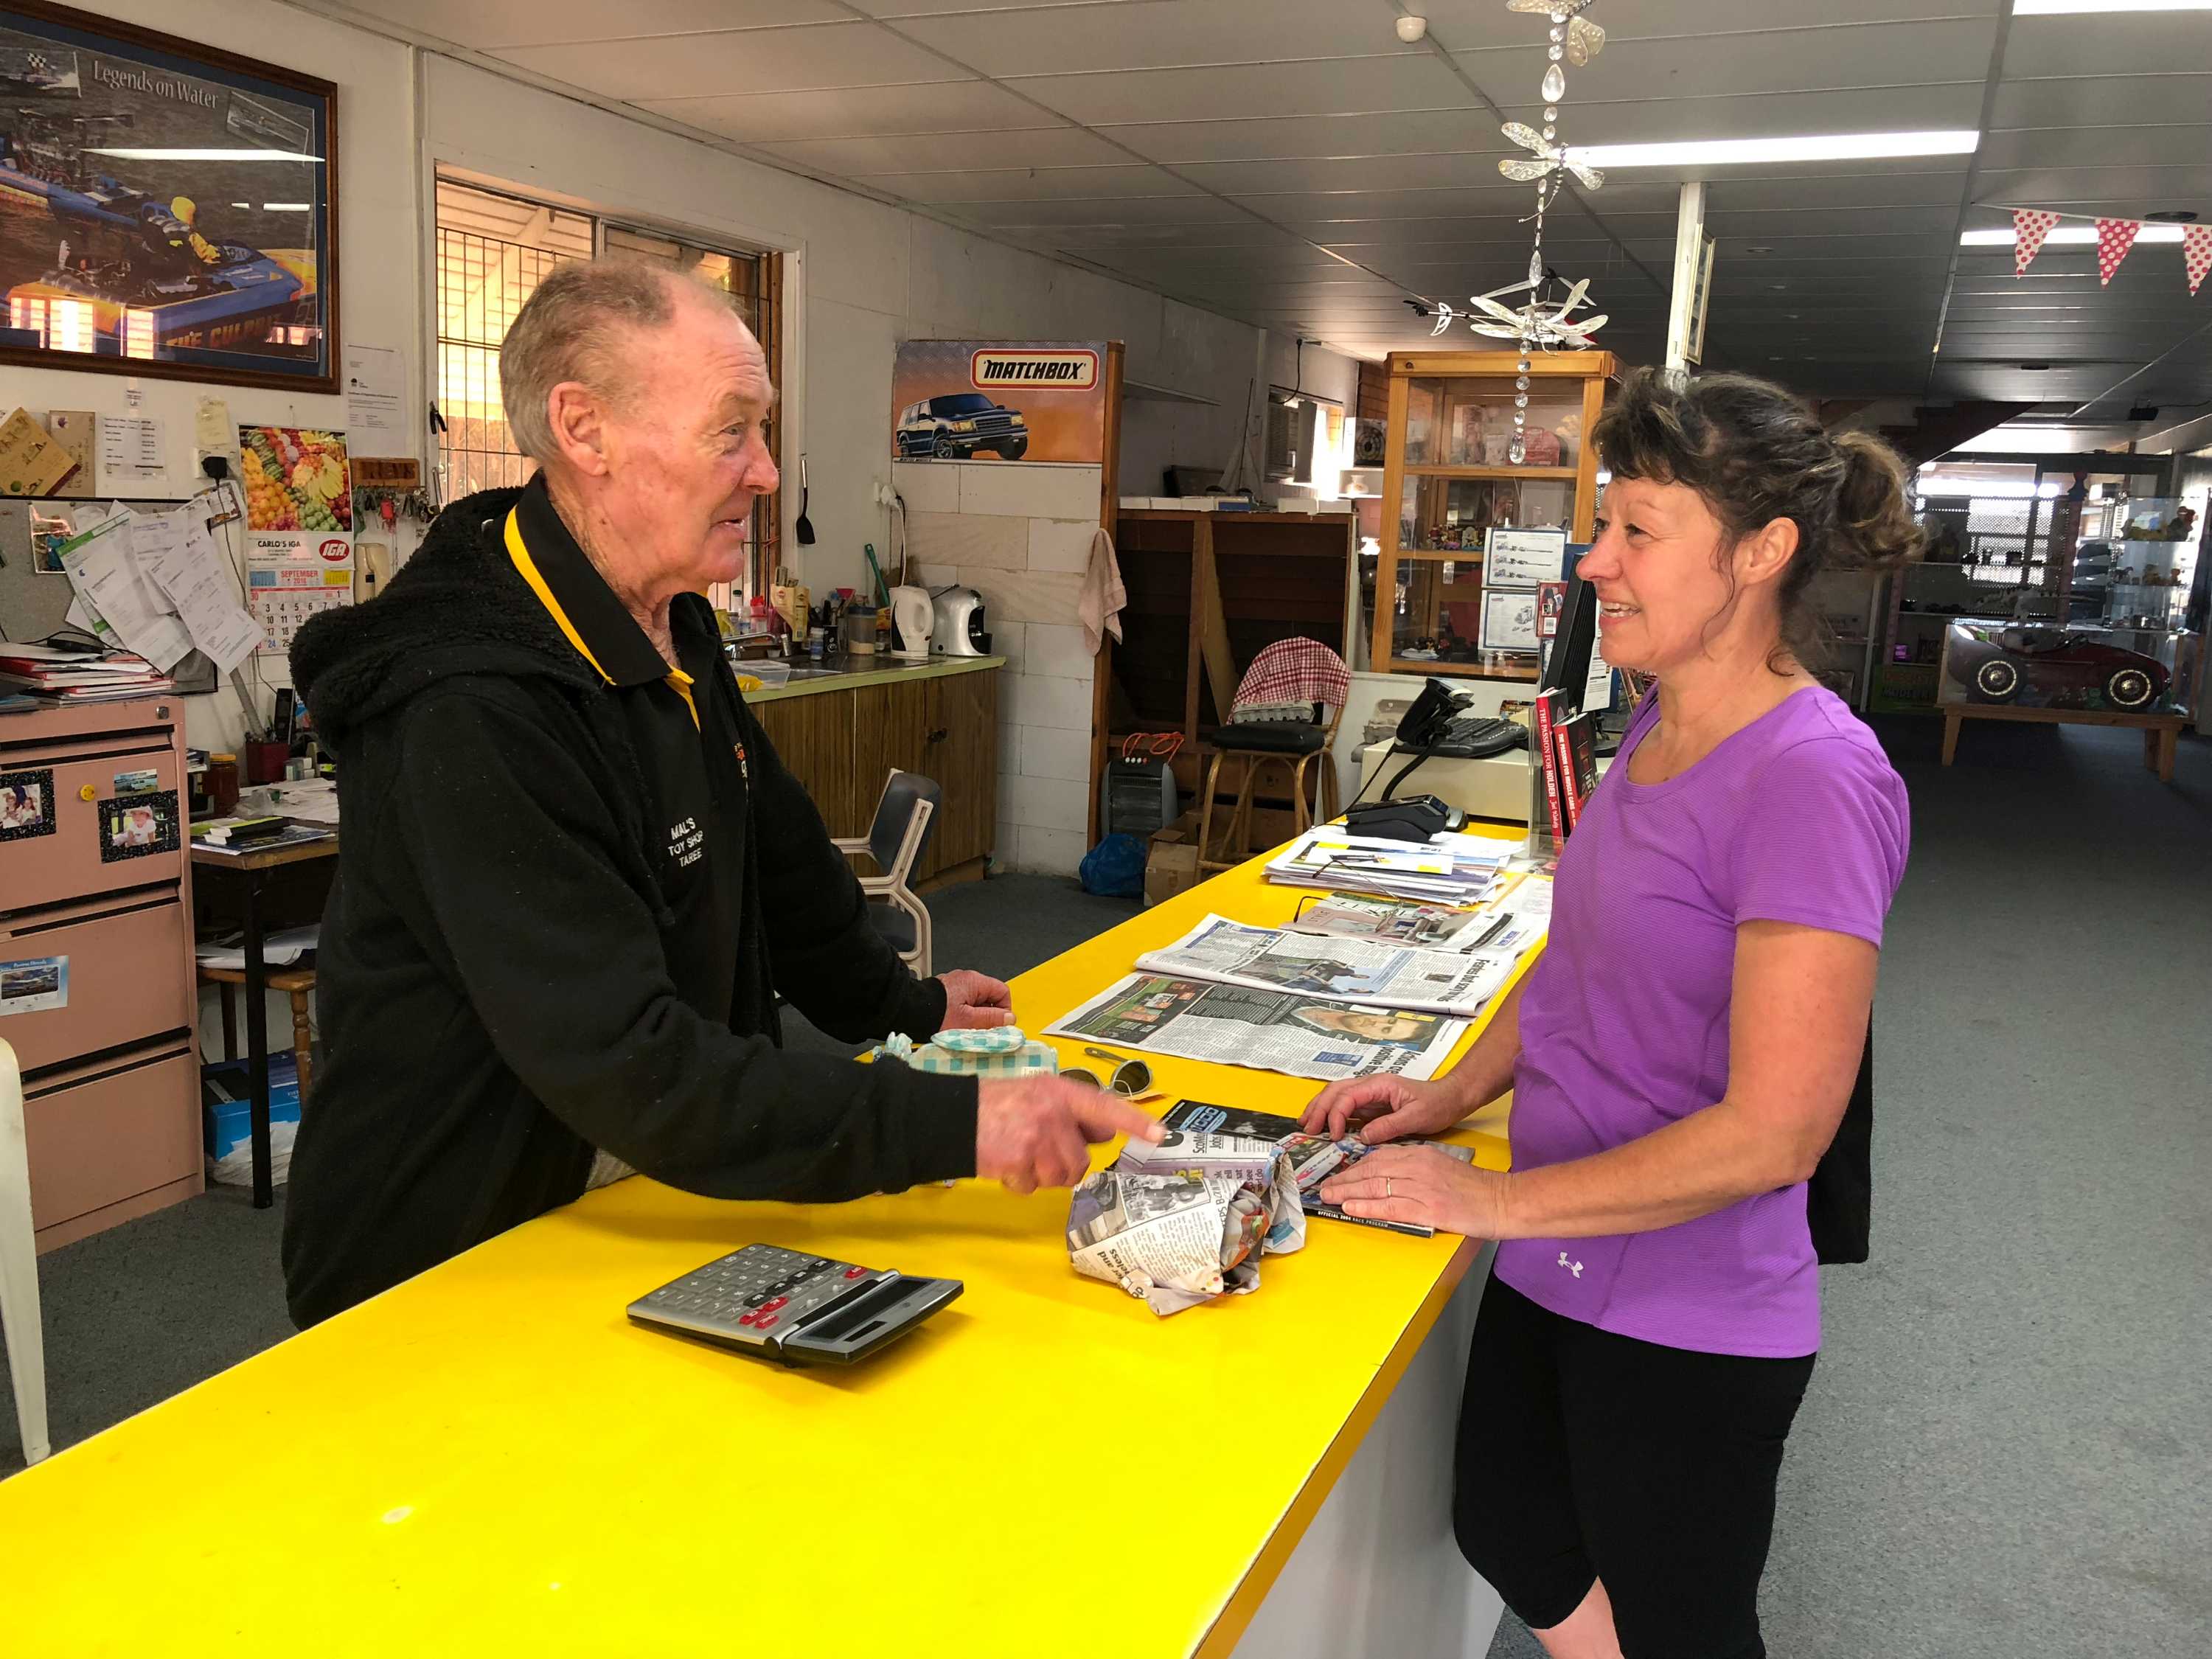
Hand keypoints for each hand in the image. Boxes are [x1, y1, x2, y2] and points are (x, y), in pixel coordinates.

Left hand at [937, 968, 1013, 1029]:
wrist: (908, 1012)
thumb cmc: (937, 1015)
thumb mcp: (969, 1021)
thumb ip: (992, 1019)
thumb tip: (1009, 1018)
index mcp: (974, 981)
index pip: (1002, 991)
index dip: (1004, 1010)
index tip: (999, 1025)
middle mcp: (965, 979)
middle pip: (988, 997)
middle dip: (988, 1015)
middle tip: (980, 1030)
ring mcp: (953, 985)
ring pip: (974, 1002)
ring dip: (974, 1016)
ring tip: (965, 1029)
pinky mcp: (944, 993)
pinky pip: (961, 1003)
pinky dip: (962, 1014)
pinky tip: (954, 1024)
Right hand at [975, 1077, 1165, 1195]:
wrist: (954, 1116)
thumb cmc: (997, 1106)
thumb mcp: (1039, 1095)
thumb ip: (1073, 1113)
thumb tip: (1107, 1131)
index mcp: (1061, 1093)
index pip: (1105, 1107)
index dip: (1134, 1122)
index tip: (1159, 1134)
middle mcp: (1053, 1112)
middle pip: (1080, 1160)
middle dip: (1061, 1163)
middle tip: (1035, 1148)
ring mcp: (1037, 1137)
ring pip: (1060, 1177)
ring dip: (1040, 1175)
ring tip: (1018, 1154)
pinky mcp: (1019, 1159)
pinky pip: (1033, 1187)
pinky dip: (1019, 1183)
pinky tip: (1005, 1164)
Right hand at [1300, 1074, 1464, 1143]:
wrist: (1451, 1098)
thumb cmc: (1437, 1104)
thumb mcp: (1416, 1118)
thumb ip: (1388, 1127)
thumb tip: (1363, 1138)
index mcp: (1379, 1085)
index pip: (1347, 1096)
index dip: (1336, 1116)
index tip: (1335, 1136)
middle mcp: (1370, 1085)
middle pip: (1335, 1091)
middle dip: (1318, 1109)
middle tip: (1307, 1130)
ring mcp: (1369, 1094)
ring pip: (1336, 1096)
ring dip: (1319, 1109)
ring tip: (1306, 1125)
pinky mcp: (1371, 1105)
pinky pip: (1345, 1106)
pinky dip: (1331, 1115)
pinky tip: (1324, 1126)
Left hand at [1317, 1144, 1508, 1236]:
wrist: (1502, 1200)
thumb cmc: (1474, 1187)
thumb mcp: (1441, 1166)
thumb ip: (1415, 1167)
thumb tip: (1388, 1176)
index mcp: (1421, 1154)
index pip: (1379, 1157)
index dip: (1355, 1167)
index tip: (1338, 1174)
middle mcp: (1418, 1167)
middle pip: (1372, 1171)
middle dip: (1344, 1179)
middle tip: (1323, 1187)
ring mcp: (1422, 1188)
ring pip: (1376, 1187)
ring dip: (1348, 1193)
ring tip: (1328, 1197)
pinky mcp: (1428, 1209)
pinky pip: (1391, 1206)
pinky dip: (1368, 1207)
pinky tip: (1351, 1208)